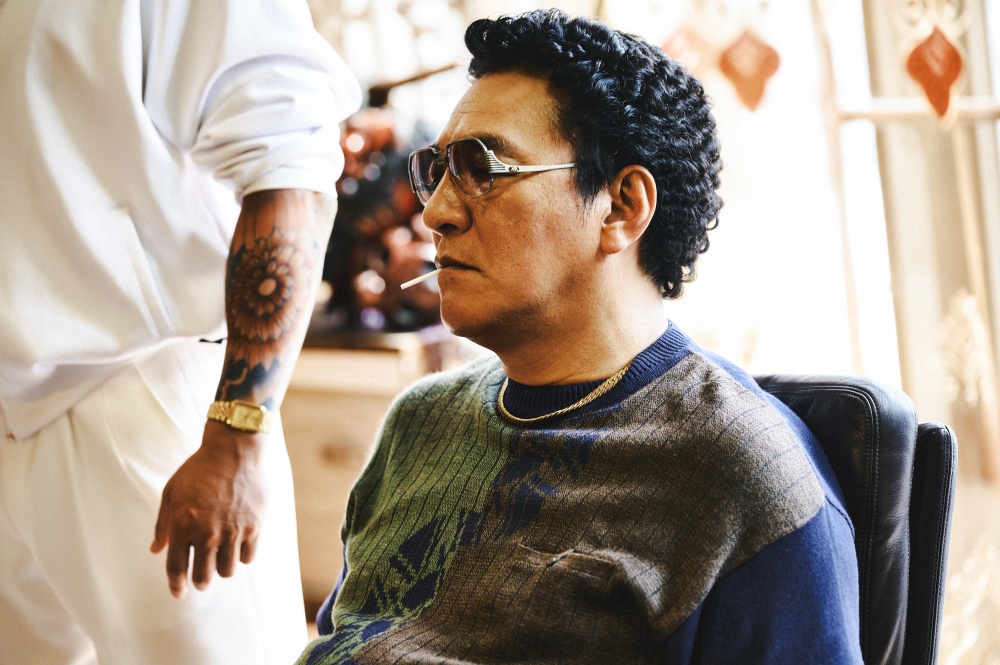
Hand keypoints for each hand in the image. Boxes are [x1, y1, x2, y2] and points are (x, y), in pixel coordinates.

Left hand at [151, 421, 268, 598]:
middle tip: (201, 578)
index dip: (176, 585)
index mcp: (183, 526)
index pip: (177, 568)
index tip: (178, 593)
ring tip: (221, 560)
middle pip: (203, 576)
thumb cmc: (199, 469)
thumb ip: (163, 524)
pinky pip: (248, 557)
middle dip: (200, 581)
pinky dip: (242, 556)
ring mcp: (232, 532)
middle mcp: (207, 534)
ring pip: (227, 570)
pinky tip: (238, 547)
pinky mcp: (254, 527)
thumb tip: (156, 550)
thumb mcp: (171, 492)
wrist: (234, 451)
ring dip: (221, 569)